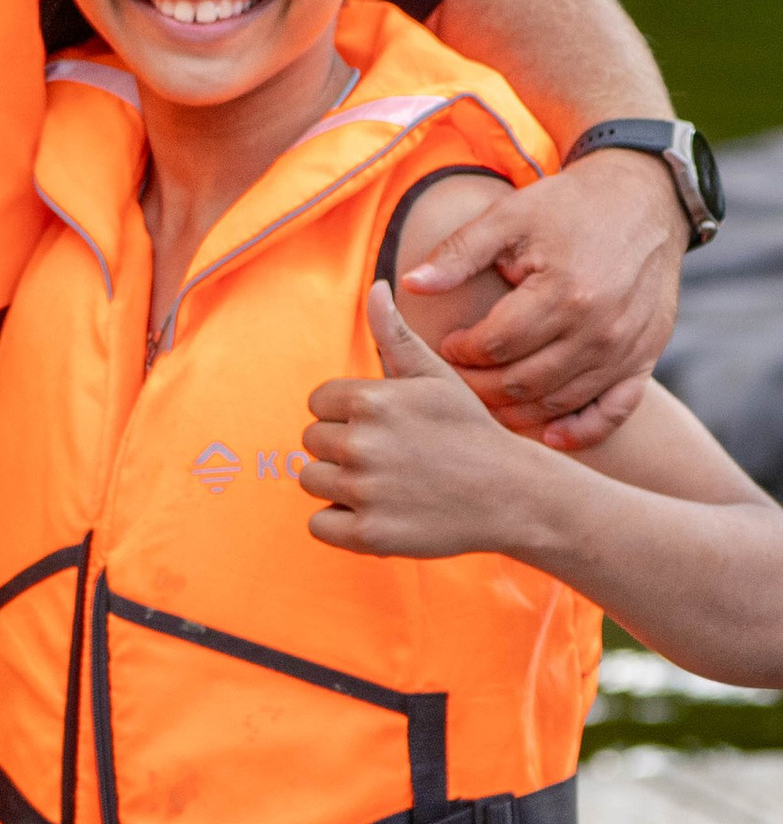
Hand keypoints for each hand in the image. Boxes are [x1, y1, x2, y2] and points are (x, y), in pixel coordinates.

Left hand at [303, 283, 557, 558]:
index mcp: (370, 400)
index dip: (347, 414)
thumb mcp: (436, 376)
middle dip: (343, 447)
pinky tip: (378, 511)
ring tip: (386, 483)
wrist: (512, 494)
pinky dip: (340, 523)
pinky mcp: (368, 535)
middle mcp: (361, 444)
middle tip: (390, 456)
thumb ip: (394, 335)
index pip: (318, 403)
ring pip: (311, 481)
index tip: (385, 425)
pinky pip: (318, 525)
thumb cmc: (470, 430)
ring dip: (339, 485)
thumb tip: (376, 289)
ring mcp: (363, 492)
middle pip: (312, 442)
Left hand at [401, 149, 683, 449]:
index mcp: (561, 292)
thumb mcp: (509, 217)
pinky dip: (582, 431)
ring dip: (517, 411)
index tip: (447, 347)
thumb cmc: (567, 208)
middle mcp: (597, 328)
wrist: (643, 202)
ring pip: (558, 402)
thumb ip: (458, 253)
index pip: (495, 345)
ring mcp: (625, 349)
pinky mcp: (645, 358)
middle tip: (457, 381)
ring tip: (487, 401)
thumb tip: (409, 283)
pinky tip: (550, 435)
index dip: (461, 352)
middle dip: (479, 387)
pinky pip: (613, 412)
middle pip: (523, 382)